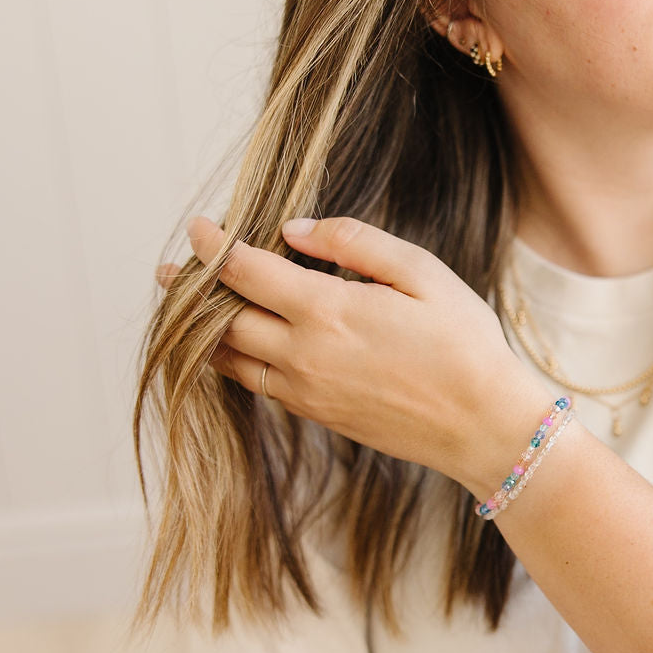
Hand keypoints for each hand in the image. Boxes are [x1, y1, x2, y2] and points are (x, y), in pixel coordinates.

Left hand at [162, 215, 543, 488]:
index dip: (214, 245)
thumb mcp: (421, 272)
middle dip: (191, 290)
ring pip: (231, 358)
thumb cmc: (463, 344)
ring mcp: (305, 391)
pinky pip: (256, 385)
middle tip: (169, 270)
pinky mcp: (315, 415)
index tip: (199, 226)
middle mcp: (303, 355)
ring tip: (189, 308)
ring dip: (204, 330)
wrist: (483, 426)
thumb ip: (354, 243)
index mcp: (327, 311)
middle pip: (222, 318)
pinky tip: (238, 345)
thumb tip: (293, 230)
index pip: (245, 271)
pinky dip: (235, 361)